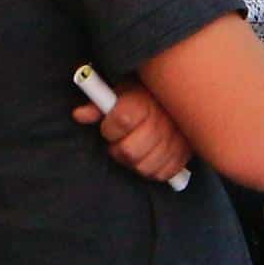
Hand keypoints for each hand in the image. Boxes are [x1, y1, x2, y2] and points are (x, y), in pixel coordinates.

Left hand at [75, 78, 191, 183]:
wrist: (181, 96)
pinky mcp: (184, 156)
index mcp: (144, 102)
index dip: (109, 128)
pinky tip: (148, 156)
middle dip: (117, 149)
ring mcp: (175, 142)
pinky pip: (162, 174)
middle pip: (129, 151)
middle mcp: (162, 123)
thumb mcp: (121, 90)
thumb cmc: (145, 95)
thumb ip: (98, 103)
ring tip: (133, 149)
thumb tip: (79, 115)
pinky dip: (152, 169)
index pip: (120, 121)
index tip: (109, 125)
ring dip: (133, 162)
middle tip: (119, 141)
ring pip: (143, 167)